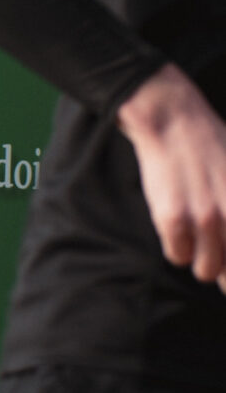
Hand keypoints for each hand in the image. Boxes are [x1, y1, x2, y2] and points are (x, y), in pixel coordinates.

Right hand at [119, 65, 225, 286]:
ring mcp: (204, 218)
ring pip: (206, 271)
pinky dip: (177, 248)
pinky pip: (177, 256)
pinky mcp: (172, 219)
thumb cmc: (214, 147)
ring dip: (202, 262)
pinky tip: (177, 228)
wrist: (174, 121)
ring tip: (197, 240)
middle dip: (225, 270)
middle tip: (217, 256)